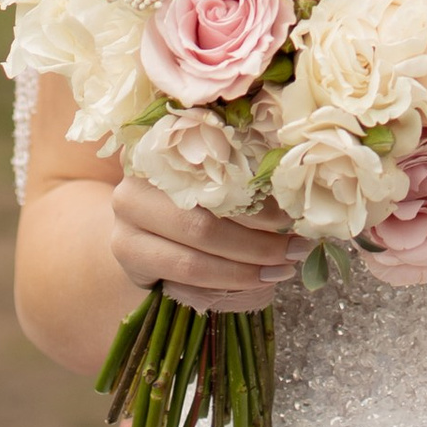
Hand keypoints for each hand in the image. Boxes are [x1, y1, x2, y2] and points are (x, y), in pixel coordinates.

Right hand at [107, 175, 303, 314]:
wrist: (140, 228)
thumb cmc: (189, 197)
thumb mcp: (212, 179)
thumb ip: (241, 177)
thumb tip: (298, 189)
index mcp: (164, 148)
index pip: (218, 172)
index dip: (260, 193)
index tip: (296, 211)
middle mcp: (139, 180)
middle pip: (207, 217)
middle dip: (261, 238)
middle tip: (299, 247)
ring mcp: (126, 219)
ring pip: (197, 250)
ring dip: (248, 263)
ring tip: (285, 266)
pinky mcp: (127, 252)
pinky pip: (185, 272)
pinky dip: (228, 278)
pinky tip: (259, 278)